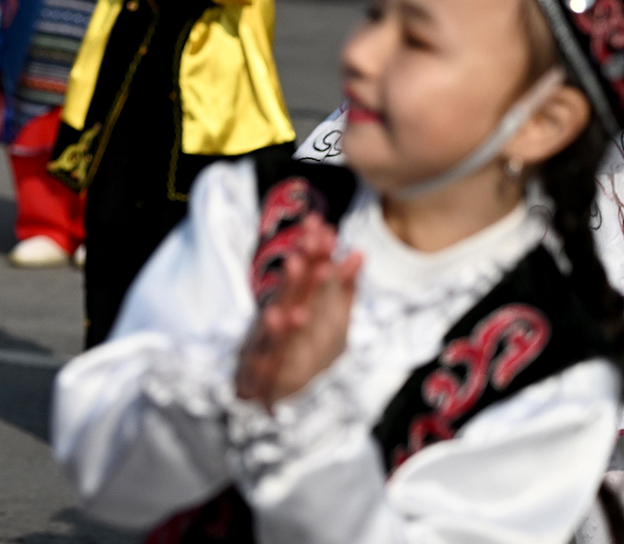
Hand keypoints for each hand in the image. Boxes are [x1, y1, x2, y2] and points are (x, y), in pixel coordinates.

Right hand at [234, 215, 362, 407]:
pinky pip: (269, 344)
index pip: (310, 275)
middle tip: (312, 234)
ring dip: (289, 287)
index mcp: (301, 305)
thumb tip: (360, 252)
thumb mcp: (331, 322)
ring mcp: (272, 337)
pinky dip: (274, 331)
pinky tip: (281, 316)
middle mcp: (284, 315)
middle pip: (297, 284)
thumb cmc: (300, 353)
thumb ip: (343, 289)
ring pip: (281, 307)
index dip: (317, 250)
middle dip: (305, 257)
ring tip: (297, 262)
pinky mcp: (263, 360)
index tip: (322, 224)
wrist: (273, 398)